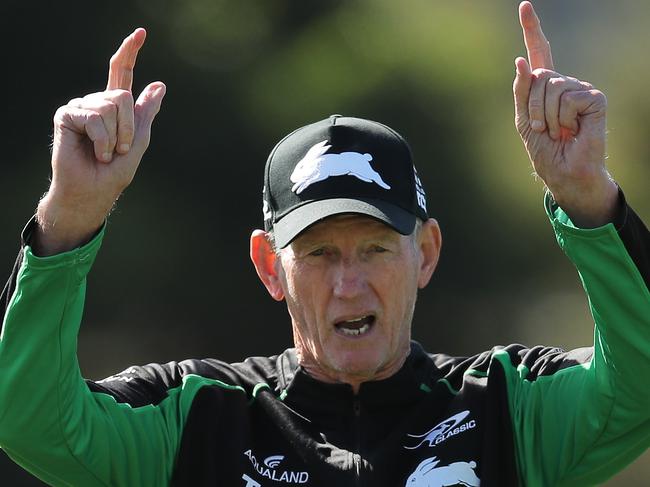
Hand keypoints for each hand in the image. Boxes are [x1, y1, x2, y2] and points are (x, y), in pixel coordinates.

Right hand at [34, 28, 165, 254]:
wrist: (94, 191)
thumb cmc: (116, 172)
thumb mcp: (139, 140)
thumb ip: (146, 112)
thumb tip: (159, 84)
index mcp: (115, 106)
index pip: (122, 71)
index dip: (130, 51)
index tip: (142, 32)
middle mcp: (97, 102)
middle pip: (122, 94)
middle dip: (129, 127)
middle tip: (121, 149)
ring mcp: (81, 107)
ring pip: (110, 105)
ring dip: (116, 136)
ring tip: (107, 153)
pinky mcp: (67, 115)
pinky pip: (94, 117)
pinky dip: (102, 139)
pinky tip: (97, 153)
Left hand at [513, 1, 617, 226]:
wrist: (563, 172)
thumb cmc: (544, 150)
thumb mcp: (523, 121)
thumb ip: (521, 91)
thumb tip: (520, 59)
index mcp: (545, 87)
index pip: (539, 52)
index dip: (532, 29)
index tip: (524, 5)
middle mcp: (564, 83)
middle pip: (538, 74)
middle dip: (532, 106)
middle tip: (542, 129)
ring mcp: (581, 89)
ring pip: (552, 86)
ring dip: (546, 116)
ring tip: (557, 132)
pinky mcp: (594, 98)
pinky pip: (569, 98)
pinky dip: (564, 119)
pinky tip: (572, 130)